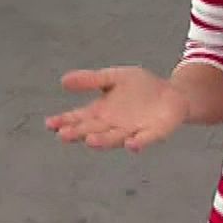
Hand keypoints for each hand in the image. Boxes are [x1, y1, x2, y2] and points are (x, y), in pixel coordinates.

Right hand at [46, 66, 187, 151]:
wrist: (172, 94)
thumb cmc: (140, 88)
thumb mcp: (114, 78)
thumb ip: (91, 80)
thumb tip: (63, 81)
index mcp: (102, 113)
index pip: (80, 118)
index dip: (65, 121)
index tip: (50, 124)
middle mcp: (114, 125)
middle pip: (93, 130)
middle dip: (80, 133)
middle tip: (64, 135)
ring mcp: (133, 130)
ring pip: (115, 137)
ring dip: (103, 140)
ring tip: (90, 141)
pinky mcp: (154, 132)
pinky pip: (145, 139)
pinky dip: (138, 143)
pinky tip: (131, 144)